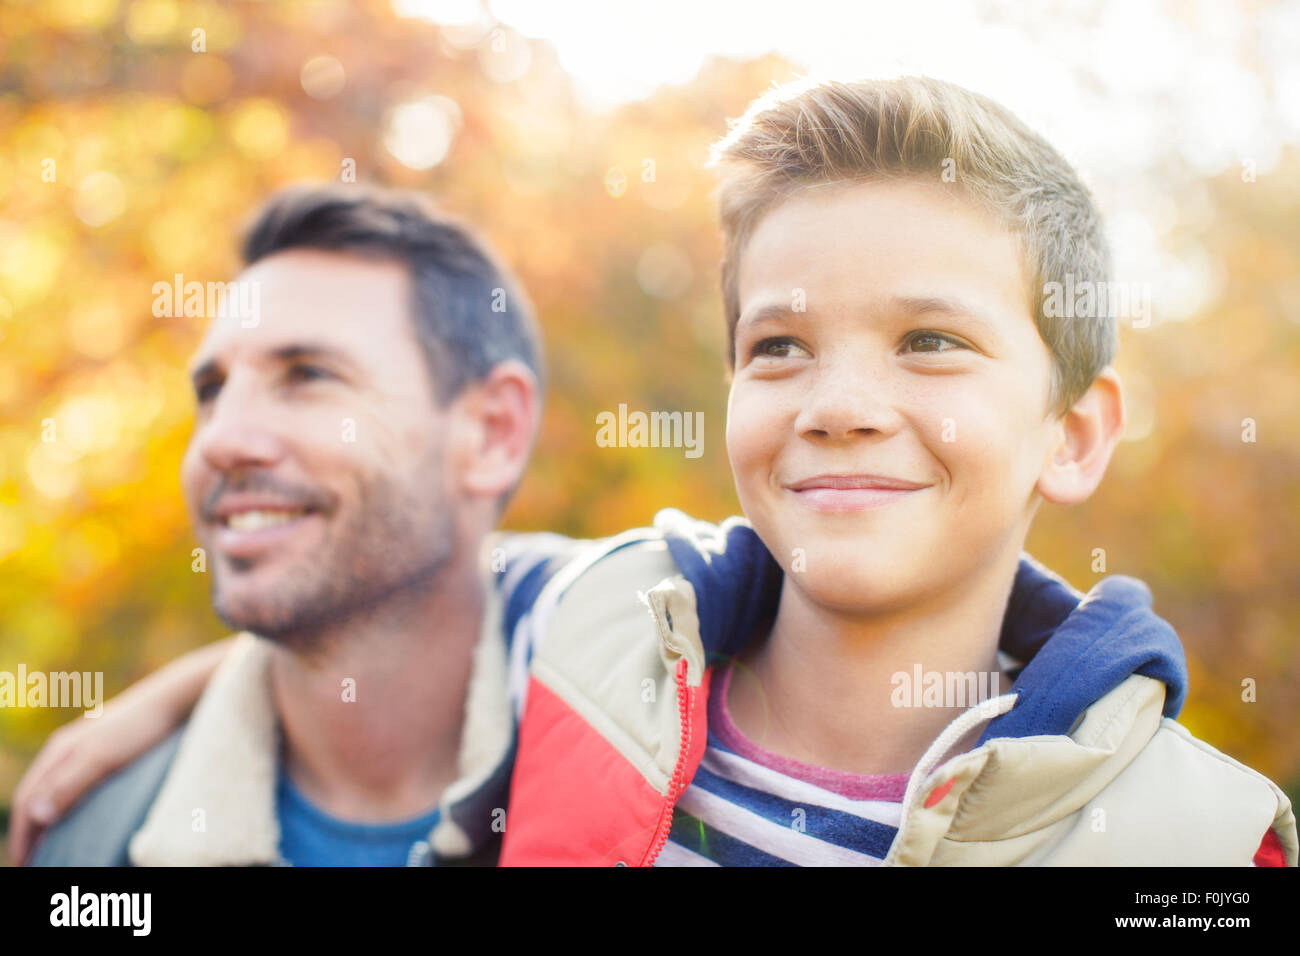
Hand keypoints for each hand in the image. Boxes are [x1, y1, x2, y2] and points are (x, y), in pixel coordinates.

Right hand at [8, 635, 234, 863]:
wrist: (176, 698)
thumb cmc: (140, 726)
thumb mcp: (103, 756)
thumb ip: (69, 783)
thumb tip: (36, 814)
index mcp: (59, 751)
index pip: (27, 800)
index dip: (22, 835)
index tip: (25, 863)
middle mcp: (66, 748)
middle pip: (36, 795)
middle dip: (30, 830)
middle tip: (33, 861)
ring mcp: (86, 748)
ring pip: (54, 789)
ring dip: (47, 818)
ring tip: (52, 845)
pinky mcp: (106, 749)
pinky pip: (75, 783)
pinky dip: (68, 805)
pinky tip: (80, 816)